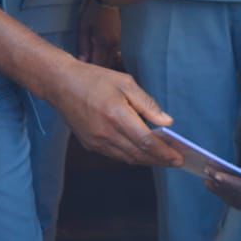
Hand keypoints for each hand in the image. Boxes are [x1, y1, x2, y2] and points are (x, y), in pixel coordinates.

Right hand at [48, 57, 183, 167]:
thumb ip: (147, 104)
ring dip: (146, 160)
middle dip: (159, 160)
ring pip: (127, 158)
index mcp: (117, 115)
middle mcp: (106, 133)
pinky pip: (115, 156)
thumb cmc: (95, 79)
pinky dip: (131, 156)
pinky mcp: (89, 145)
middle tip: (176, 161)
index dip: (164, 152)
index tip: (178, 158)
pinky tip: (141, 152)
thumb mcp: (125, 82)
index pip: (146, 142)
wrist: (61, 84)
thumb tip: (167, 122)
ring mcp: (96, 142)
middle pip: (139, 154)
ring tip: (163, 158)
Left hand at [78, 0, 122, 67]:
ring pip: (112, 59)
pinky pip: (114, 53)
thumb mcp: (83, 28)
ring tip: (94, 65)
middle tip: (88, 73)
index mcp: (104, 43)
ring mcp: (119, 41)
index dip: (91, 71)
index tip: (83, 74)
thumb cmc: (91, 11)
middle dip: (98, 70)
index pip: (98, 64)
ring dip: (104, 64)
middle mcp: (114, 45)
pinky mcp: (120, 37)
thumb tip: (82, 61)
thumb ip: (83, 46)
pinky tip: (101, 56)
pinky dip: (108, 57)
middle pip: (107, 64)